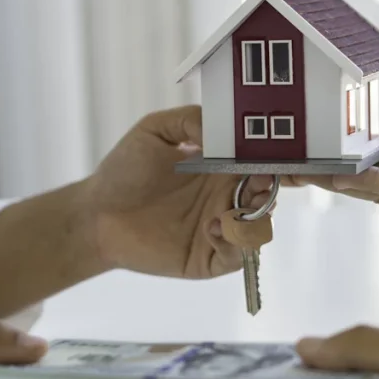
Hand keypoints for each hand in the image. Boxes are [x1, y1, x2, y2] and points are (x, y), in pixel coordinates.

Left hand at [82, 105, 274, 277]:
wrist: (95, 212)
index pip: (263, 163)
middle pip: (269, 195)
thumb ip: (190, 121)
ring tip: (230, 209)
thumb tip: (223, 129)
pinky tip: (212, 227)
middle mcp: (226, 197)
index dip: (281, 159)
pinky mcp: (207, 258)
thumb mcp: (154, 130)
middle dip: (273, 189)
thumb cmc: (123, 171)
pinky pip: (237, 256)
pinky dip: (234, 242)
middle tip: (260, 181)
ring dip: (255, 217)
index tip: (283, 155)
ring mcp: (219, 229)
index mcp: (221, 167)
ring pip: (260, 227)